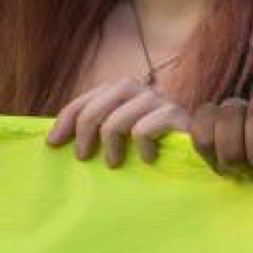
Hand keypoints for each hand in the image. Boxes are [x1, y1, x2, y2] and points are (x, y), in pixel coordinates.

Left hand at [46, 79, 189, 167]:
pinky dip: (141, 146)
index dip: (67, 119)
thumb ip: (96, 130)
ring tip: (112, 163)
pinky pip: (145, 128)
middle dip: (85, 130)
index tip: (53, 144)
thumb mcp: (120, 137)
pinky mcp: (178, 116)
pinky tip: (147, 158)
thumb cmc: (153, 149)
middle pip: (101, 102)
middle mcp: (142, 89)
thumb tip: (54, 140)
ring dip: (111, 142)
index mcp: (124, 91)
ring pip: (122, 115)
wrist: (199, 155)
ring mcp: (162, 100)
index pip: (87, 98)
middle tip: (82, 157)